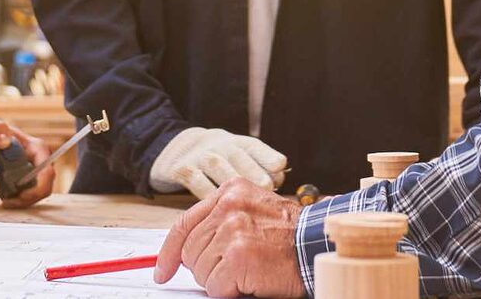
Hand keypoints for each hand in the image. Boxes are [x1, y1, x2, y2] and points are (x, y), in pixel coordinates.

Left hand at [0, 111, 54, 207]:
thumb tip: (5, 142)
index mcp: (38, 148)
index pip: (47, 173)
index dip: (37, 189)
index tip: (19, 196)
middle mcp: (42, 161)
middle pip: (44, 188)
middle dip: (27, 199)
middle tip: (7, 202)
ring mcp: (37, 171)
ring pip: (37, 195)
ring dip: (22, 201)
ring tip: (5, 200)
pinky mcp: (30, 180)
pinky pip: (29, 196)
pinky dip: (19, 200)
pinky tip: (6, 198)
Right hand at [149, 127, 286, 197]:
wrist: (178, 149)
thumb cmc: (219, 162)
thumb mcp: (237, 160)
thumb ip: (259, 172)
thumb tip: (279, 184)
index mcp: (237, 144)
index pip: (254, 146)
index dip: (266, 155)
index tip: (280, 166)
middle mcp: (218, 146)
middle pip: (237, 154)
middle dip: (252, 169)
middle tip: (266, 186)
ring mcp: (199, 156)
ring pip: (216, 164)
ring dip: (230, 178)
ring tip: (244, 197)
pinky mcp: (181, 168)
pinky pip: (194, 179)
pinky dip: (206, 193)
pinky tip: (217, 207)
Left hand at [154, 179, 304, 297]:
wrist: (318, 246)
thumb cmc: (290, 236)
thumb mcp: (253, 211)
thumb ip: (221, 221)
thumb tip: (187, 250)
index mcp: (230, 192)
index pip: (184, 222)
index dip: (169, 251)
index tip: (162, 269)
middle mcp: (229, 206)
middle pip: (190, 250)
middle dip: (204, 269)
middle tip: (228, 273)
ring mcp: (233, 230)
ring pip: (200, 270)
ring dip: (219, 280)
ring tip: (246, 272)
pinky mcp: (239, 256)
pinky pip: (215, 286)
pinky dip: (229, 292)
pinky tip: (249, 282)